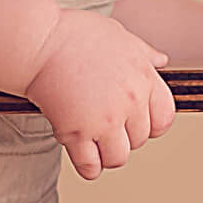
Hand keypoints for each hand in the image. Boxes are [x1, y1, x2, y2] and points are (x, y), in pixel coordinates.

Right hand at [24, 10, 175, 178]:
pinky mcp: (76, 133)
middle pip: (139, 139)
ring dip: (107, 155)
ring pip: (118, 158)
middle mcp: (129, 102)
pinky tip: (82, 157)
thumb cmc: (74, 34)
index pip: (164, 117)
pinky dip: (88, 168)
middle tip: (106, 127)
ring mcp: (103, 120)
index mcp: (143, 78)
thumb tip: (161, 60)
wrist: (38, 41)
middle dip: (124, 136)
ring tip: (94, 144)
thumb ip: (143, 52)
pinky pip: (91, 167)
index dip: (152, 124)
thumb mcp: (119, 35)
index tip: (137, 122)